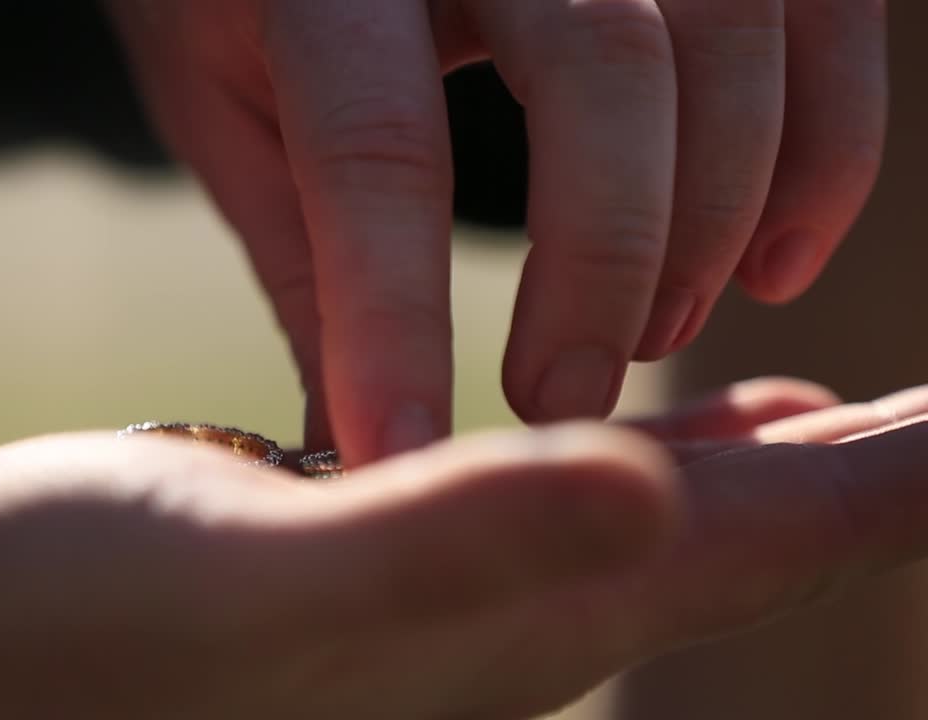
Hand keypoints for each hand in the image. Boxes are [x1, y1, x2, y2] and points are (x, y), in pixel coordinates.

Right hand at [0, 377, 927, 719]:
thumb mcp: (259, 575)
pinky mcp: (393, 557)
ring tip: (867, 425)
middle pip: (767, 547)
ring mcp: (458, 598)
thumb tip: (651, 497)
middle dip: (889, 477)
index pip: (780, 542)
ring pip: (684, 532)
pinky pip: (578, 514)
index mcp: (522, 607)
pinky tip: (677, 445)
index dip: (912, 478)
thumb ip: (449, 546)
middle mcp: (518, 616)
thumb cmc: (85, 625)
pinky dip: (658, 474)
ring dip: (790, 482)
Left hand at [104, 0, 886, 463]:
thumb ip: (305, 257)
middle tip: (566, 401)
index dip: (394, 314)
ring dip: (712, 219)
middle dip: (602, 266)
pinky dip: (823, 150)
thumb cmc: (260, 6)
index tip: (404, 452)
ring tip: (659, 334)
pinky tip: (770, 261)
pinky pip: (819, 19)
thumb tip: (339, 444)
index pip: (375, 144)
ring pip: (724, 42)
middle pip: (598, 71)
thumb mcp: (242, 112)